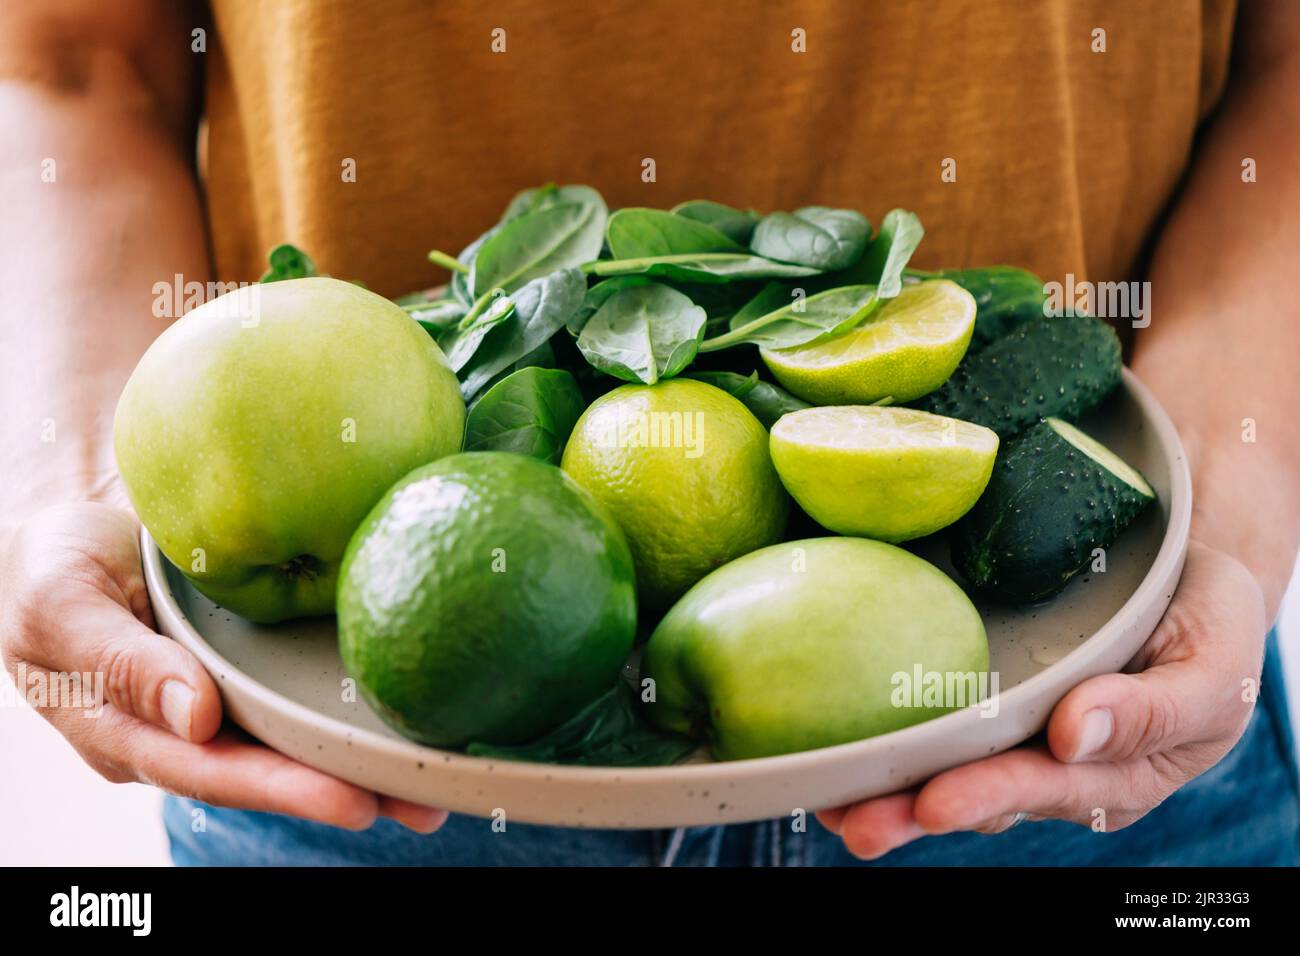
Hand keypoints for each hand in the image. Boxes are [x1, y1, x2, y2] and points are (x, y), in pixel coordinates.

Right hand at [0, 501, 446, 832]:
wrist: (77, 526)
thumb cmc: (55, 562)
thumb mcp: (63, 600)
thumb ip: (118, 660)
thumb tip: (195, 719)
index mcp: (127, 733)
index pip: (210, 772)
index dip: (280, 790)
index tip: (352, 802)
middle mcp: (182, 731)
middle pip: (268, 772)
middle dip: (344, 791)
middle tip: (422, 805)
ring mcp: (219, 703)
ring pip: (294, 743)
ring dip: (365, 765)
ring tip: (439, 785)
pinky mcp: (250, 671)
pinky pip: (302, 699)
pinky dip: (355, 712)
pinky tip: (413, 714)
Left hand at [817, 541, 1265, 857]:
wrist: (1183, 579)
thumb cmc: (1204, 627)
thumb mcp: (1212, 668)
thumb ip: (1154, 710)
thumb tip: (1073, 735)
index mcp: (1114, 772)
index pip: (1044, 789)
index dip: (989, 796)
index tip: (937, 802)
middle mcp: (1052, 765)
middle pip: (978, 794)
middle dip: (913, 813)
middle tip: (856, 823)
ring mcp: (1014, 736)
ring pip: (944, 769)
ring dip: (884, 789)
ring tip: (825, 802)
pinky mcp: (983, 699)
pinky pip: (932, 724)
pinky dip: (882, 738)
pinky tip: (832, 742)